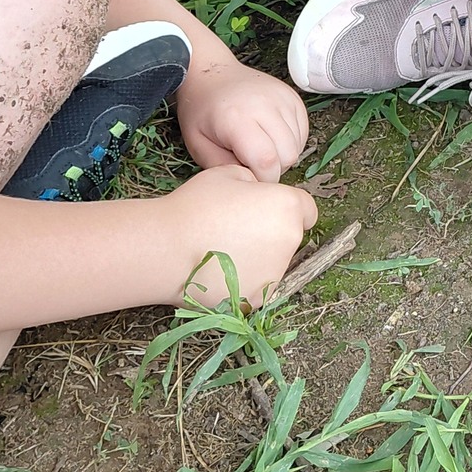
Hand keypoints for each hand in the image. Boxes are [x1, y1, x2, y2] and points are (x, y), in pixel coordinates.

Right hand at [169, 165, 317, 307]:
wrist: (165, 248)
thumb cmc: (196, 205)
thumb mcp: (229, 173)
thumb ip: (255, 181)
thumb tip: (259, 193)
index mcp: (288, 206)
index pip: (306, 209)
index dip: (287, 209)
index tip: (267, 210)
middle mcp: (290, 240)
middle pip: (290, 236)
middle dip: (272, 232)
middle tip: (237, 229)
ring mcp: (276, 272)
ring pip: (275, 262)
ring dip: (259, 257)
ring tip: (223, 250)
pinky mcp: (257, 297)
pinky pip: (258, 285)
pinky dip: (245, 280)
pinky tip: (219, 271)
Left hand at [178, 59, 309, 182]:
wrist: (212, 74)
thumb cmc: (202, 111)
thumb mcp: (197, 145)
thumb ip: (223, 168)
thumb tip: (249, 182)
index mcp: (237, 118)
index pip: (266, 161)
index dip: (262, 179)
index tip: (250, 179)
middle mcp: (265, 105)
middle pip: (288, 155)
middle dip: (274, 169)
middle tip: (253, 164)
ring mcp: (283, 98)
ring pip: (298, 146)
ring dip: (282, 155)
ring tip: (260, 149)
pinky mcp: (294, 97)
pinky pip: (303, 132)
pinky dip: (290, 142)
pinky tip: (270, 138)